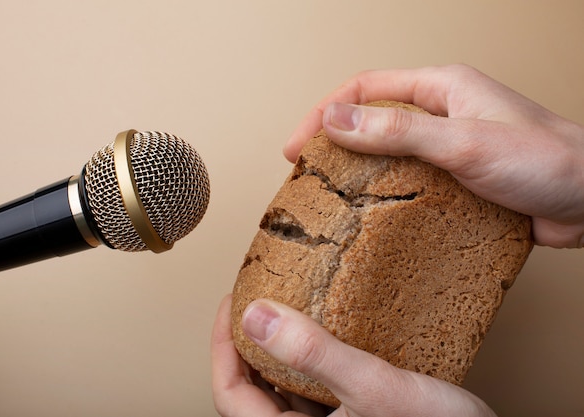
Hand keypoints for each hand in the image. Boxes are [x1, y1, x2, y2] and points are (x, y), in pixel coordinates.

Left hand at [211, 295, 495, 416]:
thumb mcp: (376, 388)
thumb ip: (315, 355)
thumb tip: (256, 316)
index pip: (231, 395)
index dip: (221, 346)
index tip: (232, 302)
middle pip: (254, 389)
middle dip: (249, 342)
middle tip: (255, 297)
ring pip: (285, 387)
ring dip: (281, 348)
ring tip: (286, 305)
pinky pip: (316, 387)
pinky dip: (312, 357)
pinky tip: (326, 329)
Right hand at [284, 64, 583, 247]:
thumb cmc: (549, 160)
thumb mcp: (464, 143)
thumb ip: (398, 132)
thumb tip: (337, 119)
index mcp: (442, 89)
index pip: (365, 88)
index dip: (325, 113)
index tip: (299, 146)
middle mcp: (442, 115)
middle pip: (372, 121)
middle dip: (336, 145)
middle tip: (308, 176)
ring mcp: (449, 150)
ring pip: (389, 156)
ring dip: (360, 175)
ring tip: (334, 201)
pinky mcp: (457, 182)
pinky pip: (411, 185)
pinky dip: (388, 199)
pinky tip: (377, 220)